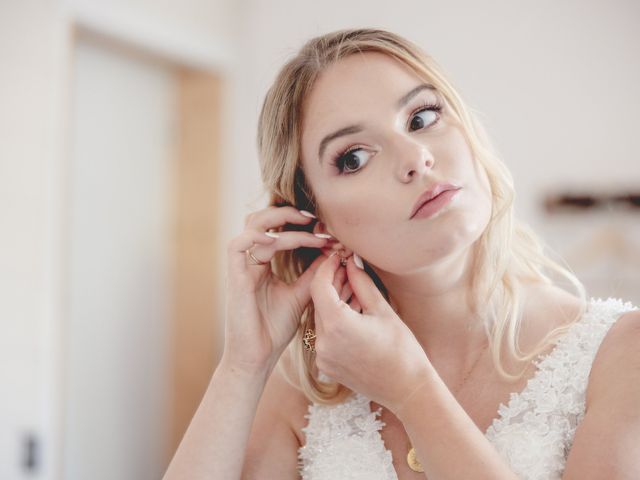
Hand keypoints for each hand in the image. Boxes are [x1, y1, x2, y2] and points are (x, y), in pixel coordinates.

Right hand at [222, 206, 328, 374]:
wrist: (258, 357)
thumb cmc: (275, 329)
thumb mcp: (301, 294)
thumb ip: (313, 273)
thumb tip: (332, 251)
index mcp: (262, 262)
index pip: (278, 230)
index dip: (302, 225)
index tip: (327, 231)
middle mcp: (250, 260)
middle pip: (263, 219)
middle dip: (290, 213)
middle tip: (315, 217)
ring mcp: (240, 267)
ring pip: (254, 226)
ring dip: (280, 220)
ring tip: (306, 222)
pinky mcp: (233, 277)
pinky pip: (238, 245)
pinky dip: (257, 236)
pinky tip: (279, 238)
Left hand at [310, 252, 432, 412]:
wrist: (407, 389)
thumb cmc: (402, 350)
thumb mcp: (382, 310)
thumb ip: (362, 283)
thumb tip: (351, 261)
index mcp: (337, 325)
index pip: (319, 285)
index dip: (327, 267)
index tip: (337, 257)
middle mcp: (323, 342)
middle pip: (319, 302)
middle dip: (332, 283)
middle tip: (349, 269)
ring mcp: (322, 356)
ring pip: (321, 318)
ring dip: (334, 302)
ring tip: (355, 292)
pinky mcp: (326, 366)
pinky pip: (324, 335)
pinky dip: (335, 321)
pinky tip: (353, 314)